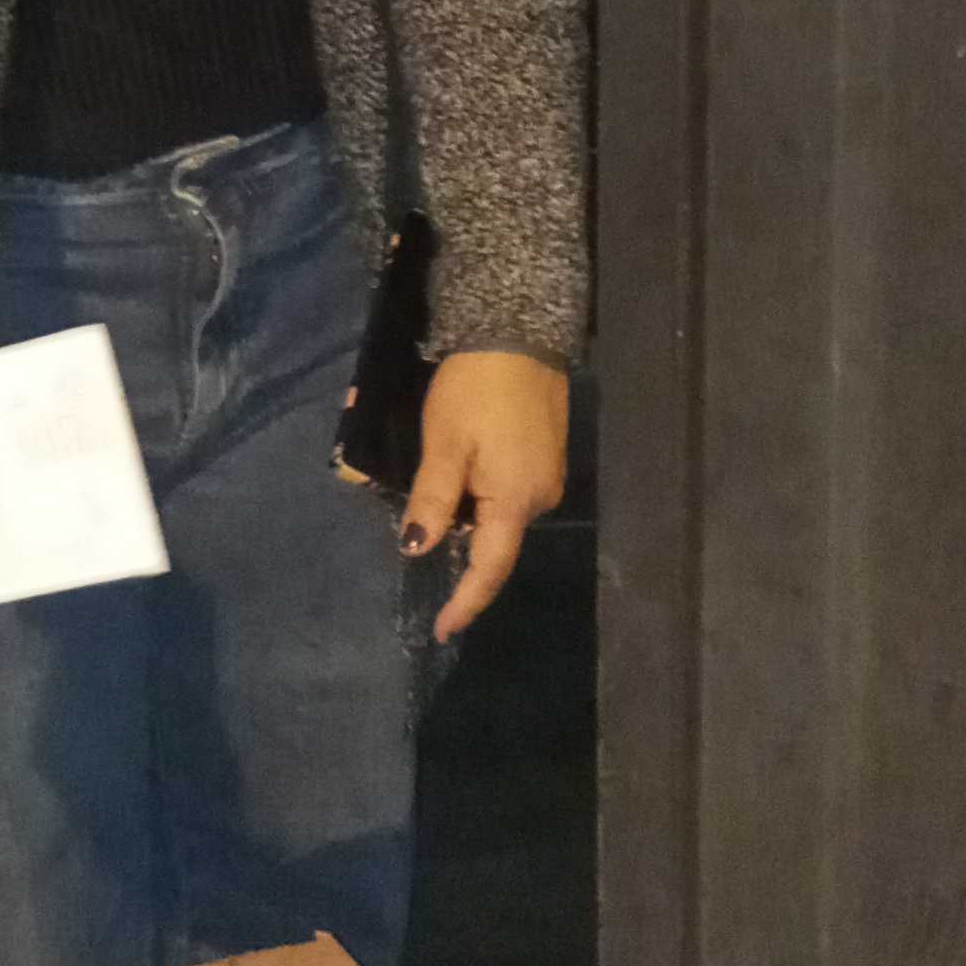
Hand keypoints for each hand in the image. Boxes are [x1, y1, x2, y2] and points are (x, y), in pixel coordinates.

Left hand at [402, 350, 570, 641]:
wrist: (519, 335)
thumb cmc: (475, 390)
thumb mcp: (444, 445)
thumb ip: (433, 501)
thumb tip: (417, 548)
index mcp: (515, 502)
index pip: (488, 569)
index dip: (465, 603)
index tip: (442, 631)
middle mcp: (540, 498)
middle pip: (495, 543)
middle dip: (459, 547)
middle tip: (420, 534)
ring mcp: (548, 478)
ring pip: (501, 517)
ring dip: (470, 517)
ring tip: (436, 497)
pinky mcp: (547, 457)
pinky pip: (510, 494)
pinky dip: (483, 495)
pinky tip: (463, 473)